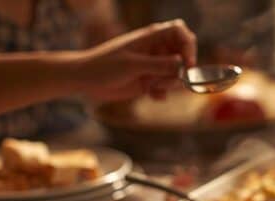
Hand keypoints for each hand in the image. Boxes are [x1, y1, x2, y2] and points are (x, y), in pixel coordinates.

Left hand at [74, 19, 196, 100]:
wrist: (85, 80)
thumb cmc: (104, 66)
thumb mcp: (132, 65)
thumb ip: (158, 65)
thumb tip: (182, 64)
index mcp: (151, 37)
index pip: (180, 31)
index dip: (188, 46)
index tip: (188, 64)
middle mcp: (155, 49)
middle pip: (182, 54)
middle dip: (180, 70)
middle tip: (168, 81)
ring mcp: (153, 64)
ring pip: (176, 72)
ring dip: (170, 83)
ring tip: (152, 87)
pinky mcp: (149, 80)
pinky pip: (166, 85)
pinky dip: (163, 92)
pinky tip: (151, 95)